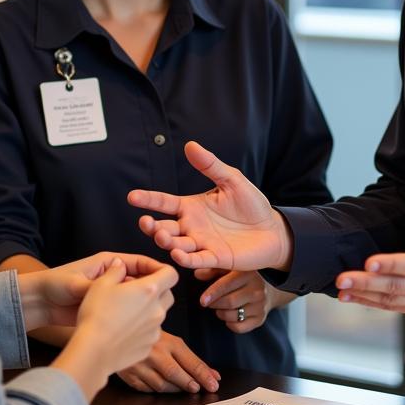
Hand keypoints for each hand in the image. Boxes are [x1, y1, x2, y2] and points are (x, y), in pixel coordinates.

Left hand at [17, 251, 167, 330]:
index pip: (140, 262)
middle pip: (144, 281)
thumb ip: (99, 282)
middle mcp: (114, 278)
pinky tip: (137, 329)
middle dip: (154, 289)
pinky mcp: (109, 311)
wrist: (40, 304)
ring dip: (145, 307)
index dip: (155, 268)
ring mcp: (113, 296)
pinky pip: (128, 313)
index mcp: (109, 264)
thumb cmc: (56, 285)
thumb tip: (121, 277)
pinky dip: (134, 319)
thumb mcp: (77, 283)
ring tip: (150, 318)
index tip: (168, 278)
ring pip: (138, 299)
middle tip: (161, 301)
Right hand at [58, 258, 176, 400]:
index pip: (171, 273)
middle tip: (137, 291)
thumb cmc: (96, 316)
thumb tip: (120, 264)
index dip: (162, 270)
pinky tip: (124, 329)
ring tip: (128, 311)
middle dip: (157, 290)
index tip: (149, 272)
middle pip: (168, 294)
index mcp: (149, 289)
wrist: (92, 352)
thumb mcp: (101, 284)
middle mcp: (157, 309)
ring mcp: (155, 330)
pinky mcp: (148, 346)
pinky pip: (151, 332)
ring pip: (160, 314)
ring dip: (150, 309)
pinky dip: (143, 328)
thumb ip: (115, 270)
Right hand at [116, 331, 221, 393]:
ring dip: (175, 390)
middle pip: (175, 374)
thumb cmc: (150, 335)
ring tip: (184, 390)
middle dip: (189, 383)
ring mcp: (140, 365)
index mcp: (168, 341)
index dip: (204, 374)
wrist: (119, 327)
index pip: (190, 361)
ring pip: (161, 385)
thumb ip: (189, 358)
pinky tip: (165, 389)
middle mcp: (154, 353)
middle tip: (199, 389)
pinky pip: (147, 389)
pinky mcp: (129, 375)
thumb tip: (212, 374)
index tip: (214, 383)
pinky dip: (157, 391)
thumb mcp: (170, 340)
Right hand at [128, 141, 291, 271]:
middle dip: (152, 227)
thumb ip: (210, 165)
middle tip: (145, 222)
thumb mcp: (231, 180)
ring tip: (162, 236)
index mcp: (192, 207)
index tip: (132, 197)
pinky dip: (187, 259)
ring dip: (168, 243)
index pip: (164, 203)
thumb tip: (190, 145)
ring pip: (177, 245)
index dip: (148, 199)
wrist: (272, 229)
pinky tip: (179, 255)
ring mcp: (202, 244)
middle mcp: (192, 227)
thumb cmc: (251, 204)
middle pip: (165, 227)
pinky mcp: (215, 258)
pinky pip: (197, 260)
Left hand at [196, 268, 292, 332]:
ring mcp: (260, 305)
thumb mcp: (229, 268)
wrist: (268, 288)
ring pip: (234, 316)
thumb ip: (213, 270)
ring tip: (219, 308)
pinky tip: (229, 316)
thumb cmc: (242, 277)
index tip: (203, 300)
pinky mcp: (260, 319)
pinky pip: (239, 328)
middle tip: (209, 303)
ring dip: (221, 313)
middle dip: (215, 304)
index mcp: (248, 273)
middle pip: (230, 302)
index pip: (227, 285)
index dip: (213, 293)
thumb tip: (197, 274)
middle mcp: (257, 289)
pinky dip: (230, 324)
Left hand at [334, 188, 404, 319]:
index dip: (391, 265)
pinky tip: (353, 297)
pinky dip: (372, 303)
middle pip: (396, 286)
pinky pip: (394, 307)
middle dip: (366, 282)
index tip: (369, 263)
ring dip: (364, 294)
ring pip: (391, 300)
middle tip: (343, 278)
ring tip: (341, 288)